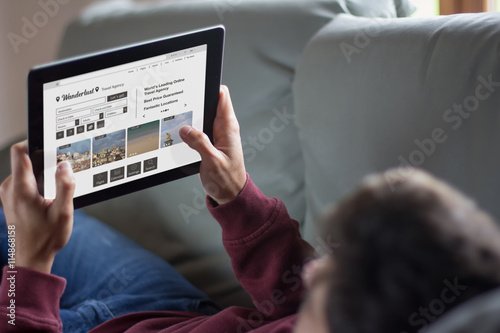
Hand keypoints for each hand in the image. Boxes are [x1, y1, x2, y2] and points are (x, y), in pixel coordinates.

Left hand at [0, 141, 74, 273]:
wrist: (30, 259)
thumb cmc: (45, 239)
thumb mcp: (63, 212)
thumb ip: (65, 186)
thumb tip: (65, 165)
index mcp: (21, 188)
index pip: (19, 152)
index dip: (34, 142)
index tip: (51, 145)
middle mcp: (10, 188)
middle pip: (25, 160)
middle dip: (45, 162)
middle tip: (61, 173)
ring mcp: (8, 194)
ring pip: (26, 171)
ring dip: (42, 175)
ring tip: (55, 191)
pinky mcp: (11, 199)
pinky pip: (24, 181)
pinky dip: (37, 183)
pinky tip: (49, 198)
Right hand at [180, 85, 245, 204]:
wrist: (230, 195)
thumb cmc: (226, 181)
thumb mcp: (212, 162)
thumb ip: (199, 143)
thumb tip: (185, 129)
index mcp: (228, 127)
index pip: (222, 96)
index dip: (209, 86)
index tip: (194, 85)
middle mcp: (223, 128)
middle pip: (208, 103)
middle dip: (193, 102)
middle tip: (177, 105)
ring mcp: (216, 134)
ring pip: (201, 116)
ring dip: (189, 117)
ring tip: (175, 119)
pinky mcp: (210, 142)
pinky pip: (197, 129)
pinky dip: (188, 129)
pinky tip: (179, 134)